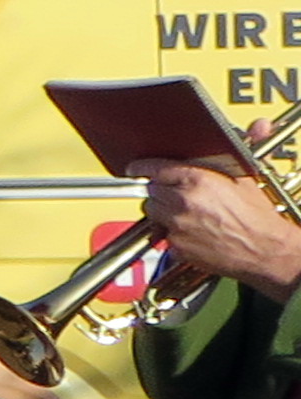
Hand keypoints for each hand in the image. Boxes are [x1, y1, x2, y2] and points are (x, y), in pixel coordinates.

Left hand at [145, 162, 300, 296]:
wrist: (264, 251)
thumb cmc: (257, 218)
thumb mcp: (242, 181)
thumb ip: (217, 166)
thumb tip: (217, 147)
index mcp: (197, 181)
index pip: (155, 169)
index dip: (144, 168)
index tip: (135, 168)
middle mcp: (182, 202)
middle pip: (151, 192)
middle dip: (160, 192)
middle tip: (176, 195)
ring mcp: (176, 226)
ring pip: (152, 213)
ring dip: (162, 212)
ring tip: (186, 215)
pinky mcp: (175, 247)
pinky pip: (163, 236)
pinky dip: (171, 234)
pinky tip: (192, 233)